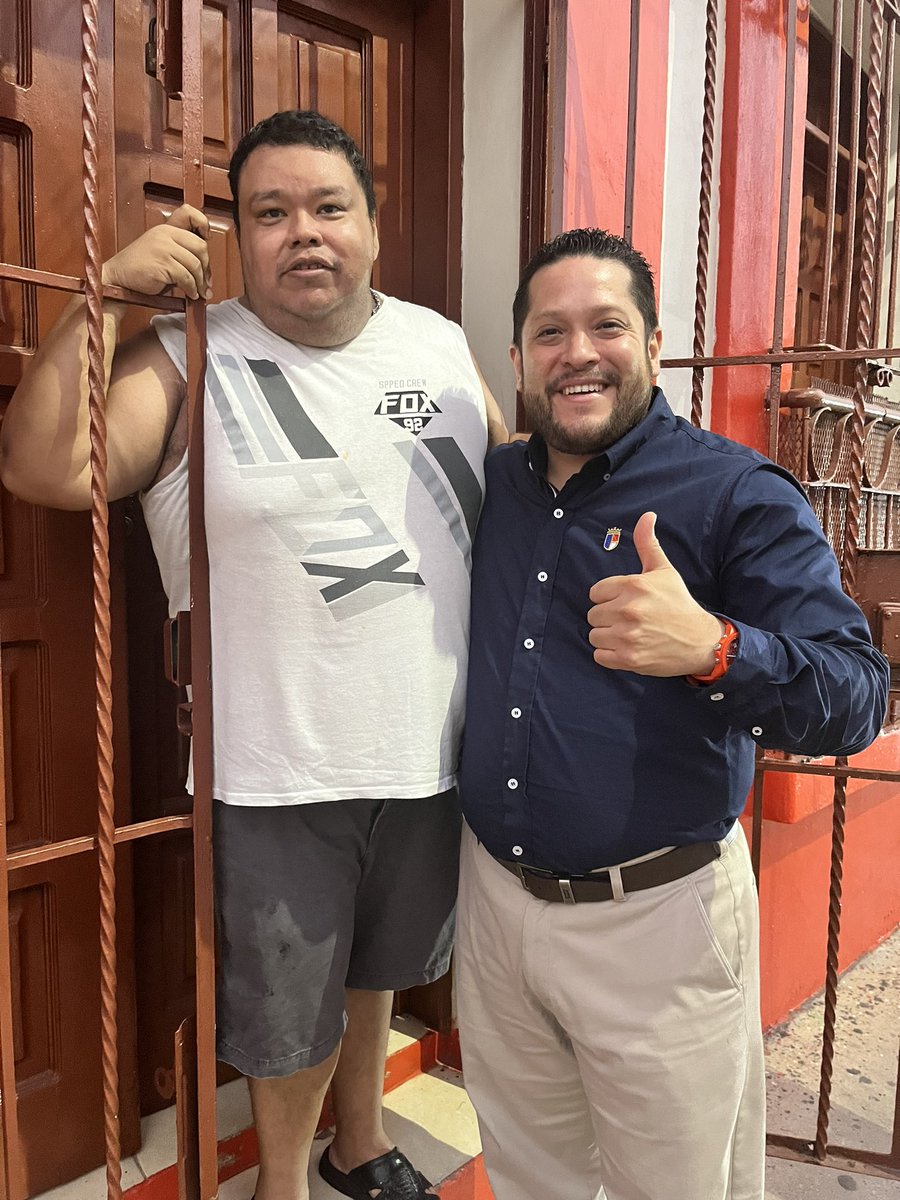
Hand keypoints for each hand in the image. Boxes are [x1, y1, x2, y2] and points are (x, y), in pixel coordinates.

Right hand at [101, 204, 211, 299]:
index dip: (204, 225)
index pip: (191, 216)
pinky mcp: (162, 264)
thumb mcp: (161, 250)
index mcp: (166, 229)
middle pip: (200, 246)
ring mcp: (163, 248)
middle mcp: (165, 235)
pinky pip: (186, 278)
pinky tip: (190, 293)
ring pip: (195, 265)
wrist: (118, 276)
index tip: (208, 240)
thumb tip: (204, 265)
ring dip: (199, 282)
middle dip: (206, 267)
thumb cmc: (139, 267)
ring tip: (198, 291)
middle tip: (206, 281)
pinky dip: (191, 289)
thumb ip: (179, 250)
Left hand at [587, 511, 722, 676]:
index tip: (625, 602)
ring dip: (608, 636)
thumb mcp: (664, 571)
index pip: (595, 592)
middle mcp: (629, 610)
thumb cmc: (679, 604)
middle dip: (608, 617)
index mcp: (634, 586)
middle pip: (593, 614)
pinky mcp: (629, 659)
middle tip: (630, 620)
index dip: (609, 598)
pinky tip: (627, 648)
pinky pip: (599, 656)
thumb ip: (648, 544)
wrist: (701, 641)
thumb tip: (647, 516)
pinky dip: (610, 655)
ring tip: (628, 634)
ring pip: (594, 635)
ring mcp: (628, 636)